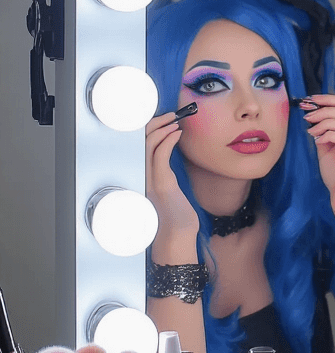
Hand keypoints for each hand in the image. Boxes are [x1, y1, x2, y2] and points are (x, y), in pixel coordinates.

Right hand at [145, 112, 199, 253]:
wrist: (176, 237)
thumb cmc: (176, 216)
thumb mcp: (171, 190)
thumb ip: (167, 174)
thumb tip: (174, 156)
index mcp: (144, 175)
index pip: (140, 145)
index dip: (150, 128)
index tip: (164, 119)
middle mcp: (143, 175)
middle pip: (141, 140)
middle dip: (155, 122)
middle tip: (171, 115)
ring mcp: (150, 179)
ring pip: (148, 144)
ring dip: (163, 127)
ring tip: (175, 121)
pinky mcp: (161, 183)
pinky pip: (160, 155)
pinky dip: (168, 140)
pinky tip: (177, 134)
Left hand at [301, 96, 334, 233]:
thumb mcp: (328, 150)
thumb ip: (325, 132)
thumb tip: (313, 116)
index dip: (331, 99)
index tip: (312, 100)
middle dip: (325, 108)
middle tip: (307, 114)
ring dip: (324, 122)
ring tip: (311, 129)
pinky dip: (328, 134)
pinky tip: (318, 140)